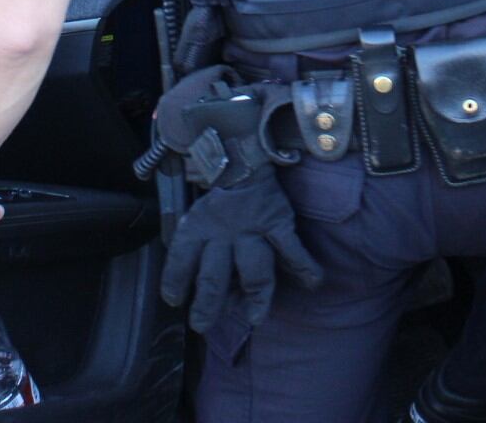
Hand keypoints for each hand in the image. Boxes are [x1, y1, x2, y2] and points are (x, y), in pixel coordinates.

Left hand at [160, 171, 320, 331]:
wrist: (242, 161)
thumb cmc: (217, 201)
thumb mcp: (194, 218)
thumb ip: (192, 249)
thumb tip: (189, 288)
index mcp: (198, 227)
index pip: (180, 259)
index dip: (173, 282)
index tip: (174, 300)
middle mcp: (223, 232)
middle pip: (214, 277)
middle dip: (207, 305)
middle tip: (202, 325)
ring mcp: (253, 229)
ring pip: (253, 271)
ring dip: (253, 298)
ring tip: (254, 318)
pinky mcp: (279, 223)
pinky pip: (292, 248)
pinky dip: (304, 267)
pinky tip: (312, 282)